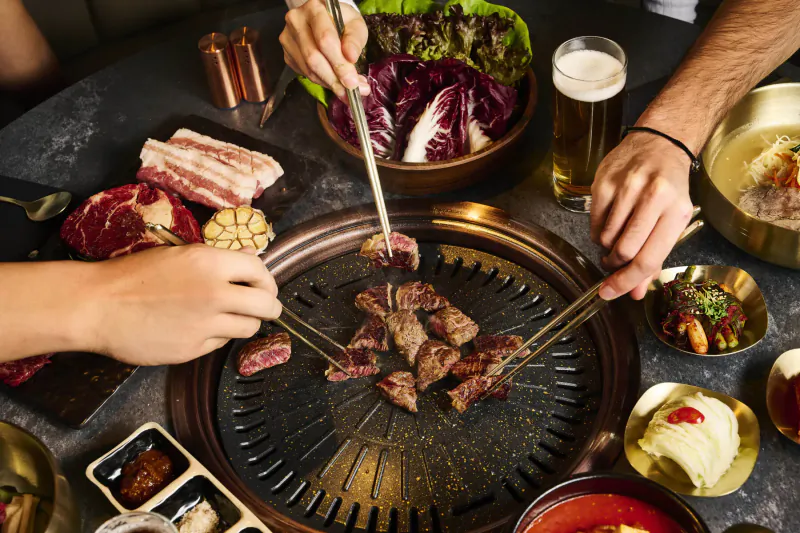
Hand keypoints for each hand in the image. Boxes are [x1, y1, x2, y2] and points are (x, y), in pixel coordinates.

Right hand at [88, 245, 281, 365]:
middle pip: (266, 304)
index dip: (266, 279)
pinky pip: (220, 343)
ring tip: (230, 318)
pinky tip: (199, 328)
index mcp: (211, 263)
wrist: (97, 305)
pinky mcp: (193, 349)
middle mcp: (215, 293)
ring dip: (246, 322)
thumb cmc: (133, 275)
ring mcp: (206, 324)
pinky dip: (217, 337)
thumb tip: (248, 257)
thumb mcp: (178, 254)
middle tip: (266, 308)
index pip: (259, 269)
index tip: (264, 285)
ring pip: (249, 327)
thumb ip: (217, 260)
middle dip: (271, 306)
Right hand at [280, 0, 369, 100]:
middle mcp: (296, 21)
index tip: (352, 81)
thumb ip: (355, 39)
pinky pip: (305, 74)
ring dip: (329, 83)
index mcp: (314, 9)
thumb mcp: (355, 24)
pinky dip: (321, 82)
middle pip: (313, 57)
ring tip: (346, 90)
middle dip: (334, 78)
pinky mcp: (287, 54)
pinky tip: (334, 83)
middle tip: (351, 90)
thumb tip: (351, 57)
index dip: (339, 64)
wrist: (325, 20)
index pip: (325, 40)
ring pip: (308, 69)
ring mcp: (288, 39)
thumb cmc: (342, 21)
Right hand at [590, 132, 694, 300]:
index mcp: (676, 211)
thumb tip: (634, 292)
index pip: (648, 258)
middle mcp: (653, 196)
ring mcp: (626, 187)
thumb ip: (653, 258)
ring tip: (617, 237)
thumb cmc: (669, 187)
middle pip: (624, 250)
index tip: (609, 293)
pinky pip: (594, 222)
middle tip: (616, 262)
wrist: (659, 143)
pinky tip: (610, 221)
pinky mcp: (604, 182)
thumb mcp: (672, 222)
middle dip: (616, 264)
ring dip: (607, 246)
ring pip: (606, 238)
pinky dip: (599, 230)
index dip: (626, 282)